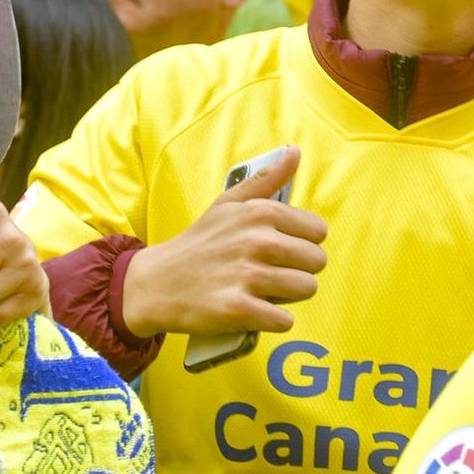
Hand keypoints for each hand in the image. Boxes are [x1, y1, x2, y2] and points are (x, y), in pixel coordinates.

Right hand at [119, 146, 327, 337]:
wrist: (156, 283)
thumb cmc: (198, 243)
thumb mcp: (227, 204)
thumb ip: (266, 179)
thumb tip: (295, 152)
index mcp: (260, 213)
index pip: (318, 231)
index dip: (301, 243)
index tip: (279, 249)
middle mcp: (257, 241)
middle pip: (317, 262)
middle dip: (298, 270)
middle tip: (269, 272)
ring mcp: (248, 276)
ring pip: (306, 289)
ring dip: (288, 296)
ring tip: (261, 290)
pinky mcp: (239, 309)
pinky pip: (285, 321)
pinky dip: (272, 320)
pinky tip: (254, 310)